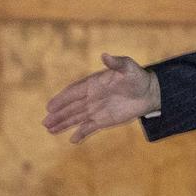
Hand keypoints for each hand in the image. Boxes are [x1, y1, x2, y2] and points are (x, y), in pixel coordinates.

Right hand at [43, 54, 160, 142]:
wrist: (150, 92)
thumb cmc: (138, 77)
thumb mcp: (128, 67)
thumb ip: (116, 63)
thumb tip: (105, 55)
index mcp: (92, 84)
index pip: (73, 92)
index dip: (61, 99)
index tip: (50, 107)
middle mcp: (91, 97)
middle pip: (70, 107)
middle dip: (58, 115)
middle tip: (45, 122)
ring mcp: (96, 109)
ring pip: (76, 118)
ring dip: (63, 124)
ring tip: (50, 130)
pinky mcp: (104, 120)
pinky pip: (89, 127)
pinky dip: (81, 133)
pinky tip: (73, 140)